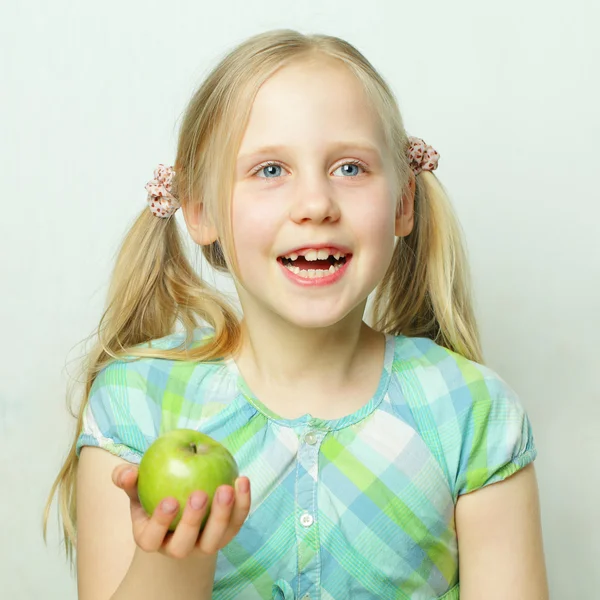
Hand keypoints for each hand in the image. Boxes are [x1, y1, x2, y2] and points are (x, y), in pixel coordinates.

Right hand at [111, 464, 250, 559]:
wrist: (181, 507)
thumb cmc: (154, 494)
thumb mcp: (137, 487)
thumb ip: (128, 479)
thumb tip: (126, 473)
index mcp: (151, 538)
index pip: (152, 537)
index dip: (160, 522)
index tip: (169, 499)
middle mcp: (177, 547)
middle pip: (184, 544)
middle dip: (192, 521)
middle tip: (199, 493)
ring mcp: (203, 544)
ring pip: (214, 538)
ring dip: (223, 514)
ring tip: (227, 488)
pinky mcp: (225, 535)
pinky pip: (236, 523)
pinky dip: (242, 504)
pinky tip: (242, 479)